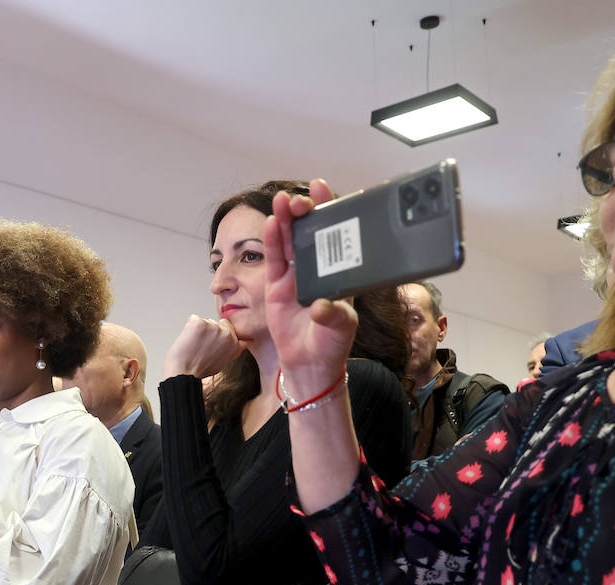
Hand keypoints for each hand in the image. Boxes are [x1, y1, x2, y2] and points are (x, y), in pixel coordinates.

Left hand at [162, 314, 245, 378]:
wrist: (184, 372)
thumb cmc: (201, 369)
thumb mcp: (225, 361)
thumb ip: (236, 349)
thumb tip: (248, 341)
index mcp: (234, 342)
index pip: (228, 327)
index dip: (218, 334)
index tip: (211, 343)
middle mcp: (226, 333)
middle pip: (217, 322)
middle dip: (210, 331)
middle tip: (202, 346)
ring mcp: (212, 326)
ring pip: (205, 321)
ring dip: (199, 330)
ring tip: (194, 345)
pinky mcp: (198, 322)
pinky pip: (194, 319)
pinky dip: (189, 327)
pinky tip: (189, 340)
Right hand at [263, 180, 359, 395]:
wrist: (310, 365)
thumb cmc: (332, 343)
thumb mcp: (342, 328)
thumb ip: (334, 315)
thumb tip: (320, 306)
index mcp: (339, 270)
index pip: (336, 233)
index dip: (329, 208)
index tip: (323, 189)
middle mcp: (317, 268)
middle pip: (310, 231)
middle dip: (305, 211)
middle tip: (301, 201)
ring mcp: (295, 275)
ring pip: (290, 240)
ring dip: (286, 220)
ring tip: (282, 202)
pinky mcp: (277, 286)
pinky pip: (274, 259)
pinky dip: (272, 241)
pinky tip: (272, 223)